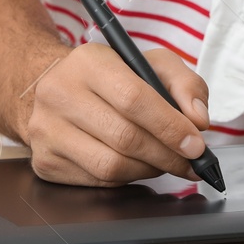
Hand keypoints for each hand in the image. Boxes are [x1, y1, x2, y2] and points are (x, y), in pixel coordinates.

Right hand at [22, 43, 211, 186]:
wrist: (59, 90)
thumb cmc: (111, 78)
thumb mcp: (151, 64)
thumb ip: (185, 84)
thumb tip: (198, 120)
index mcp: (88, 62)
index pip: (134, 99)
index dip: (169, 126)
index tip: (196, 144)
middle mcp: (59, 93)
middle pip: (125, 137)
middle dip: (166, 155)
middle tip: (189, 162)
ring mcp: (47, 130)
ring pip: (111, 165)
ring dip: (148, 170)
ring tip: (163, 162)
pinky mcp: (44, 160)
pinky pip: (97, 181)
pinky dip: (126, 179)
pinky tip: (136, 166)